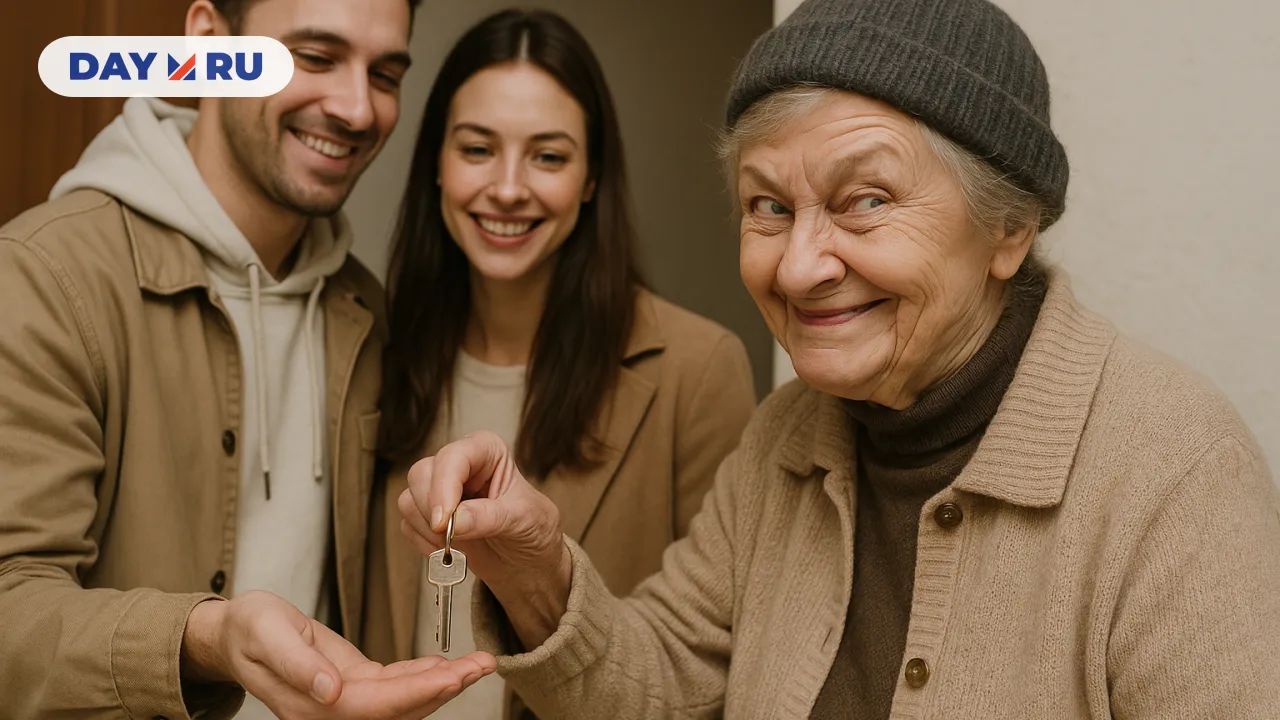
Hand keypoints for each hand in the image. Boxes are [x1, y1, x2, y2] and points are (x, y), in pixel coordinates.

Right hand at [181, 591, 494, 718]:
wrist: (235, 632)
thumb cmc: (248, 628)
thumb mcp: (267, 634)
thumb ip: (298, 665)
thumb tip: (329, 692)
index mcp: (312, 704)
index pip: (377, 704)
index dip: (419, 692)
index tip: (454, 675)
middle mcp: (332, 711)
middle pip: (400, 707)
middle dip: (445, 688)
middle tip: (483, 664)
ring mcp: (344, 701)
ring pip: (404, 699)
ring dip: (443, 683)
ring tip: (479, 663)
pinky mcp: (353, 685)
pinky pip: (395, 686)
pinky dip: (424, 676)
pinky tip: (448, 666)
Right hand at [398, 431, 571, 647]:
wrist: (528, 564)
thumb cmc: (534, 531)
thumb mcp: (523, 520)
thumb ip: (488, 518)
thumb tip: (452, 521)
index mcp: (487, 451)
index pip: (453, 457)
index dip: (443, 487)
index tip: (444, 522)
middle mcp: (460, 464)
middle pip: (421, 474)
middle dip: (432, 511)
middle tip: (452, 539)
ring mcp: (440, 489)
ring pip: (409, 499)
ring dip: (429, 530)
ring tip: (459, 546)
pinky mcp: (427, 514)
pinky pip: (407, 524)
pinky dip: (424, 543)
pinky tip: (450, 552)